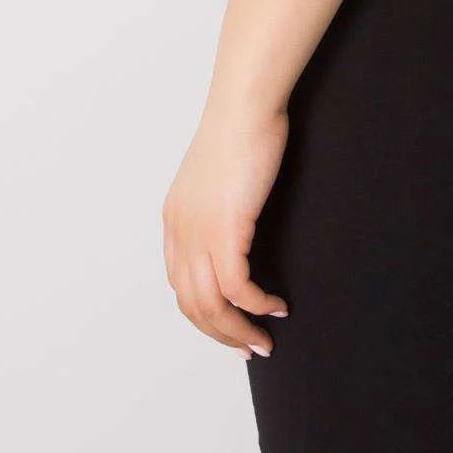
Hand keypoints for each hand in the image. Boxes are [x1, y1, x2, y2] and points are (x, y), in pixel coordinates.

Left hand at [161, 99, 290, 356]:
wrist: (245, 106)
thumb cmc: (242, 130)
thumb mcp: (220, 176)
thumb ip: (220, 204)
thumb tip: (240, 226)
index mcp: (175, 220)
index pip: (181, 285)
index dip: (205, 315)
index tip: (233, 328)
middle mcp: (181, 232)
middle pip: (192, 304)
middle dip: (222, 333)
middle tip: (252, 346)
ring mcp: (199, 232)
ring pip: (211, 305)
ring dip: (239, 329)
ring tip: (265, 339)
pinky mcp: (226, 230)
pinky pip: (237, 288)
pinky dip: (257, 305)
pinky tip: (276, 306)